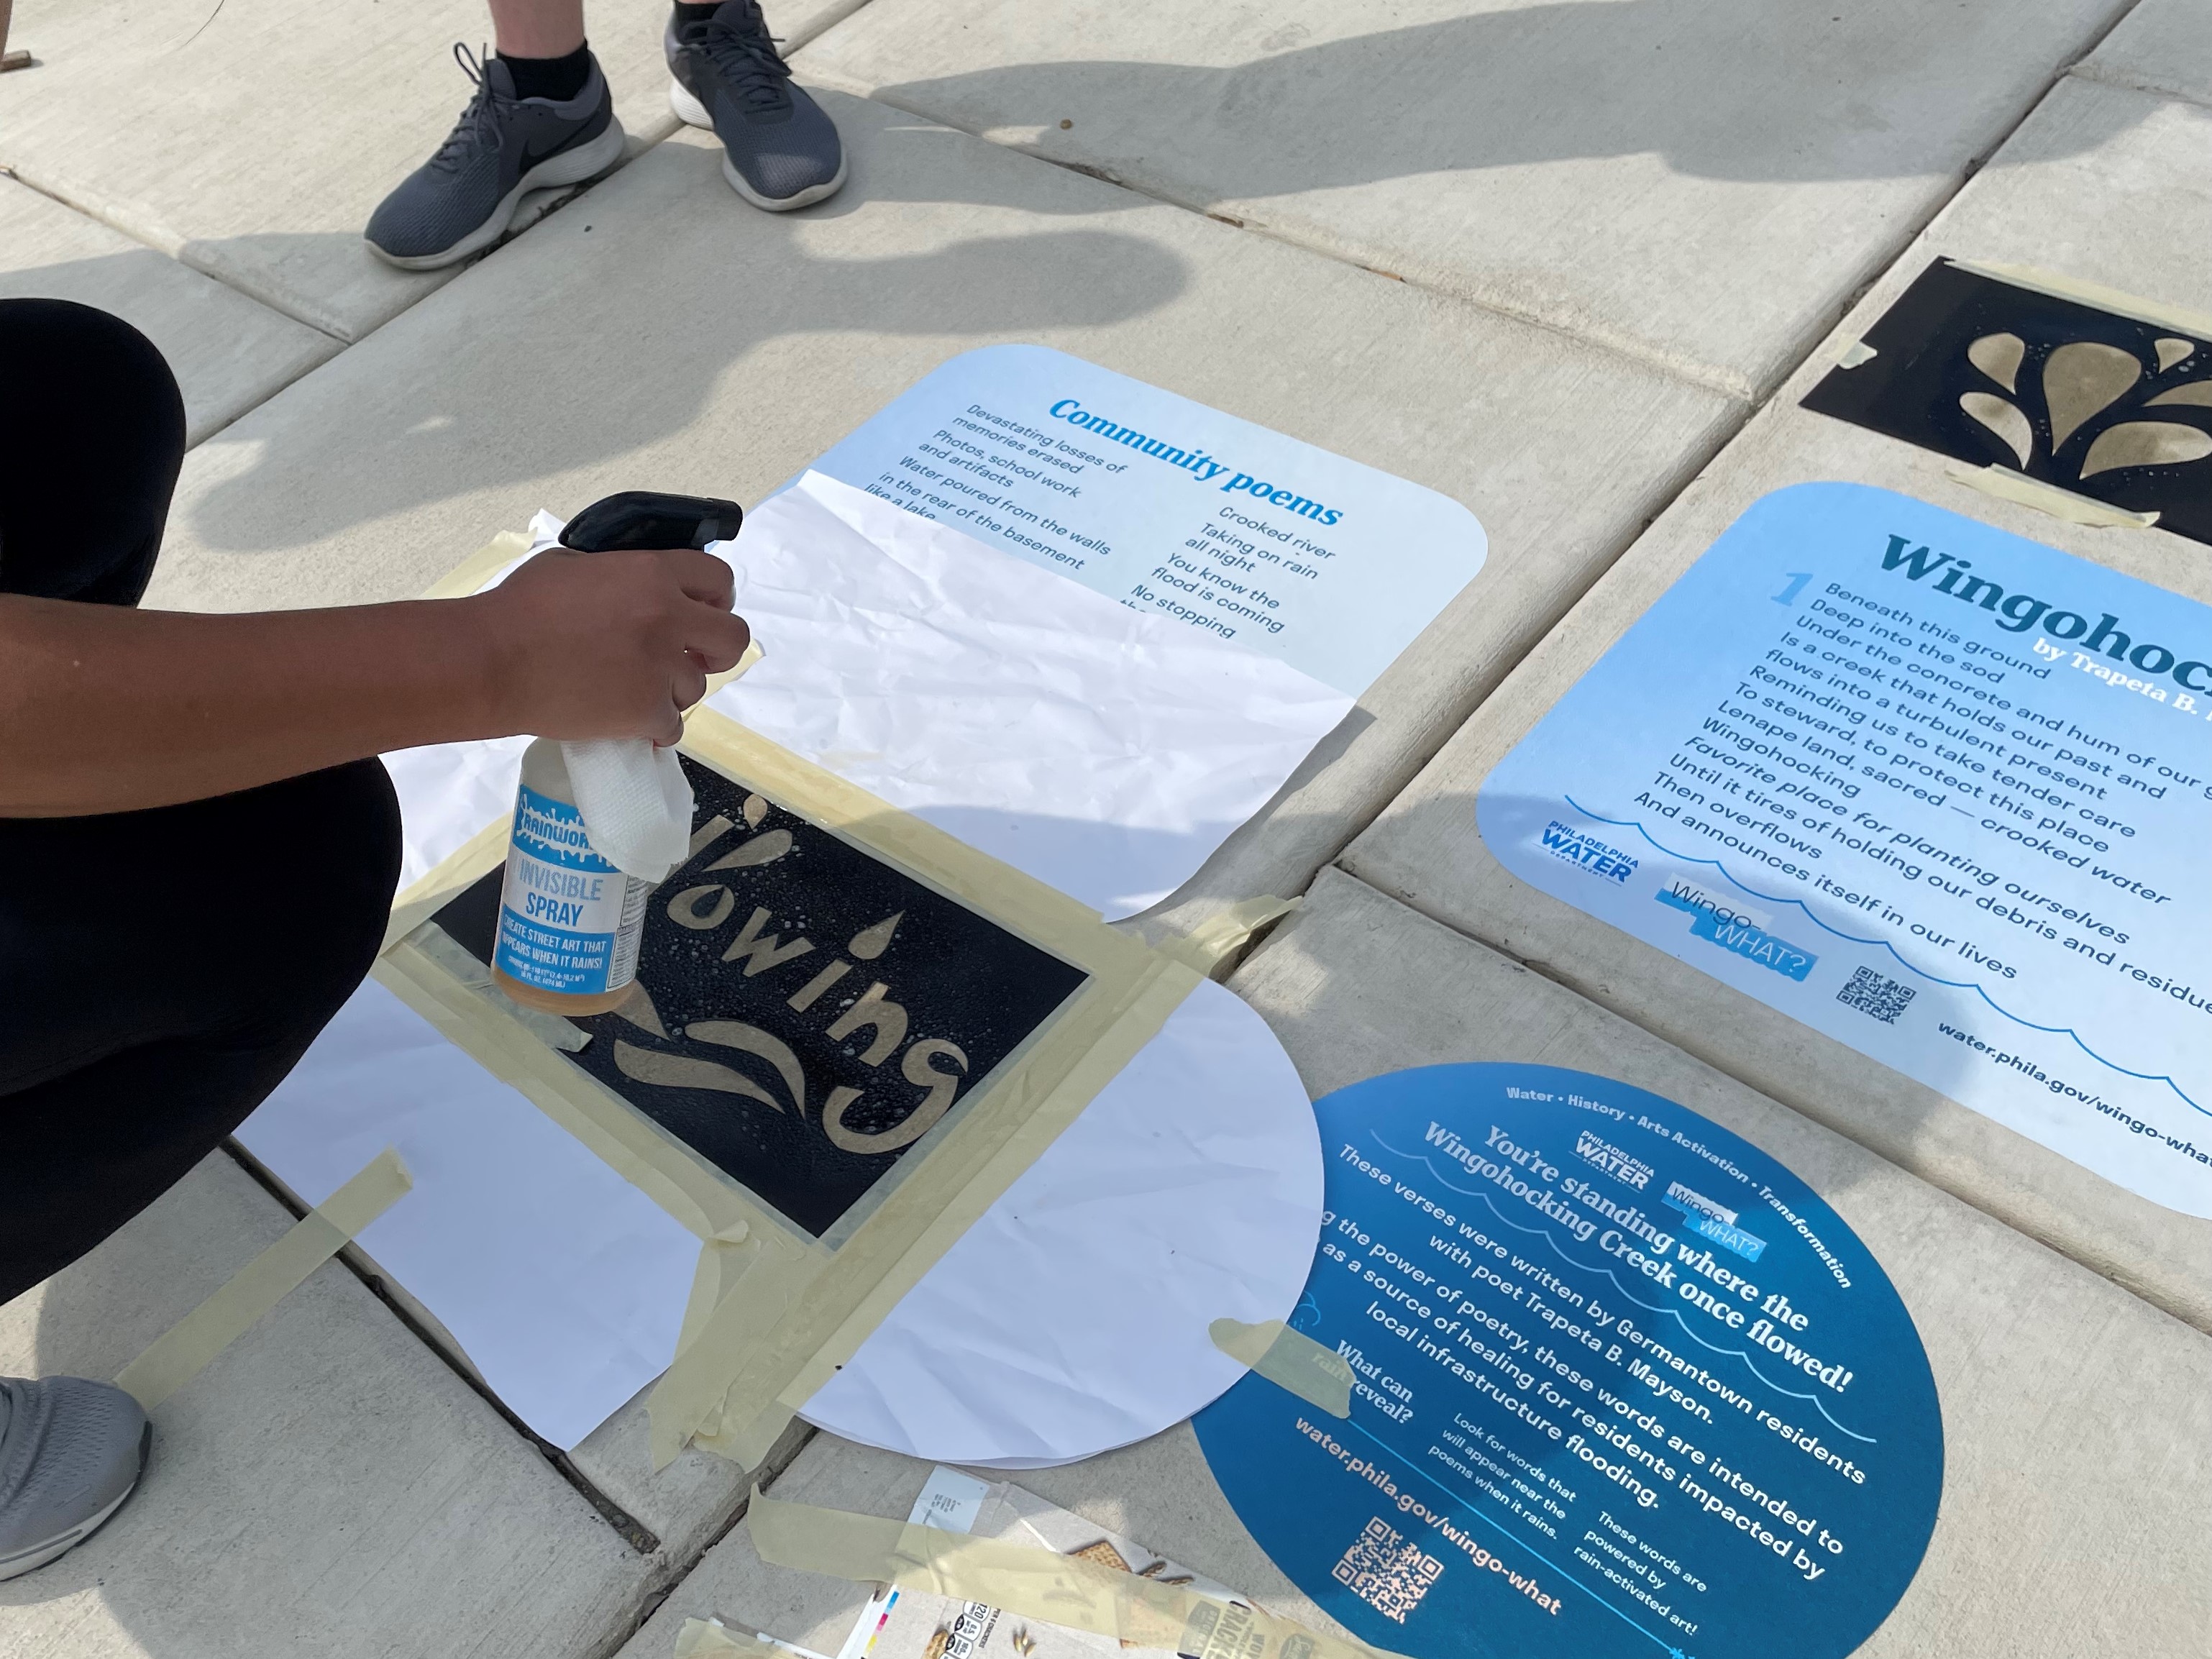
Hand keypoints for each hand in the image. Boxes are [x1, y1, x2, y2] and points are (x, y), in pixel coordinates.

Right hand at [474, 547, 750, 744]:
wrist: (493, 662)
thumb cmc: (520, 608)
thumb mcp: (575, 565)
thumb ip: (621, 573)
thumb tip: (638, 584)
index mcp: (653, 574)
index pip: (719, 580)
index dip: (716, 598)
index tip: (702, 612)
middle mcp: (668, 619)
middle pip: (734, 637)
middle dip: (716, 649)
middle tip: (691, 657)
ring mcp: (661, 668)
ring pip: (697, 686)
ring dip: (672, 690)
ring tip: (632, 689)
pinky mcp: (647, 712)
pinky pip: (672, 726)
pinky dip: (653, 728)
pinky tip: (628, 721)